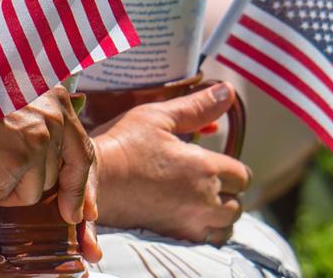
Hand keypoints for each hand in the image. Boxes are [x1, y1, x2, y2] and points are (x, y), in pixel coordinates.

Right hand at [0, 52, 98, 246]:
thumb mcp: (12, 93)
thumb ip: (38, 117)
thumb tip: (49, 157)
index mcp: (56, 98)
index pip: (81, 149)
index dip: (80, 185)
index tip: (80, 211)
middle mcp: (55, 118)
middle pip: (58, 175)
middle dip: (34, 185)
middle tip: (5, 174)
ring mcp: (39, 141)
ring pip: (35, 190)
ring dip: (8, 185)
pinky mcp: (19, 163)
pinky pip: (12, 197)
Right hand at [91, 83, 250, 242]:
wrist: (91, 181)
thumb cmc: (123, 144)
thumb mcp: (158, 117)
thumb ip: (197, 107)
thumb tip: (228, 91)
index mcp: (205, 168)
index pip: (241, 176)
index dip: (231, 168)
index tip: (212, 163)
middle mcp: (204, 200)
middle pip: (236, 205)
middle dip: (227, 193)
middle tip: (205, 181)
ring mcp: (188, 222)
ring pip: (224, 228)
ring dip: (218, 216)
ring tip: (199, 201)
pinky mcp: (172, 237)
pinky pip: (204, 241)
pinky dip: (202, 231)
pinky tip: (186, 217)